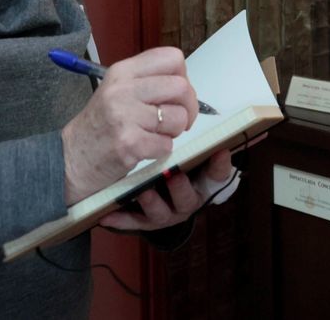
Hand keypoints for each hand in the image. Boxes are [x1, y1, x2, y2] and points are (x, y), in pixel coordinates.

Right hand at [60, 47, 199, 203]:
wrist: (71, 159)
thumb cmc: (100, 126)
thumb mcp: (117, 90)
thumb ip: (147, 81)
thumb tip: (185, 84)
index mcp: (123, 71)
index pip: (172, 57)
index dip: (183, 76)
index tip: (175, 95)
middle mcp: (123, 89)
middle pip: (181, 87)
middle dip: (188, 107)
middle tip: (176, 120)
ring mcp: (125, 116)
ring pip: (178, 117)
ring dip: (174, 131)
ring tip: (156, 134)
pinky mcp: (130, 143)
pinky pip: (167, 144)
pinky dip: (162, 150)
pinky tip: (145, 148)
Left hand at [98, 149, 237, 232]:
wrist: (152, 190)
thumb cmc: (171, 165)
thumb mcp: (183, 150)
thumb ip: (184, 135)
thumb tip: (186, 109)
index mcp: (201, 181)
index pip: (217, 175)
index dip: (221, 166)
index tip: (220, 152)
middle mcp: (187, 198)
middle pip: (190, 198)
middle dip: (182, 188)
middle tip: (174, 175)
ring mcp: (167, 212)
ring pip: (163, 213)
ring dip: (153, 203)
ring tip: (143, 192)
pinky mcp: (145, 220)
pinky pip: (133, 221)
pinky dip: (121, 219)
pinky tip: (108, 215)